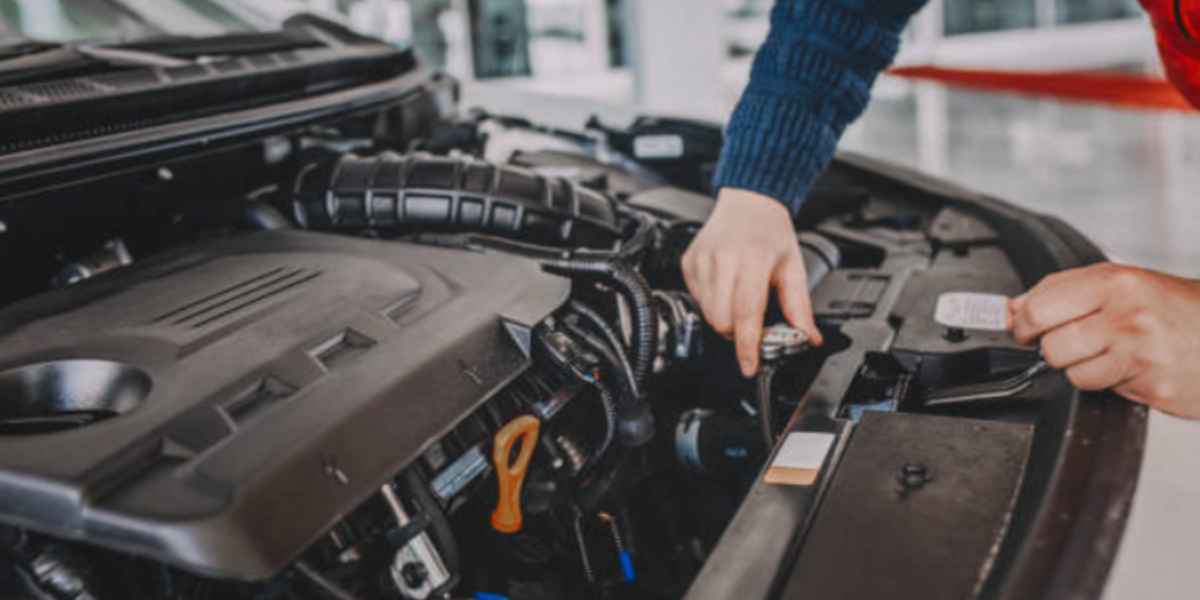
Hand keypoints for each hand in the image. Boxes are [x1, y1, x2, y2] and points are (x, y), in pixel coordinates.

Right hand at [682, 187, 822, 376]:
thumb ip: (799, 307)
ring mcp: (701, 261)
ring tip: (740, 300)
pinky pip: (697, 300)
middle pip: (723, 321)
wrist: (748, 202)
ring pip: (708, 315)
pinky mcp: (688, 263)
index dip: (747, 346)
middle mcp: (723, 260)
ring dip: (725, 319)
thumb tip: (808, 338)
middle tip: (753, 323)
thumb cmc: (770, 232)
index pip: (746, 313)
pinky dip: (713, 303)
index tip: (750, 366)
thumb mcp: (793, 268)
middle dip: (738, 332)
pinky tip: (725, 286)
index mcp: (752, 260)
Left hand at [1010, 262, 1199, 418]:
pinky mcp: (1151, 386)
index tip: (1025, 328)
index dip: (1025, 322)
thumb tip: (1011, 309)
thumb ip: (1066, 292)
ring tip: (1112, 354)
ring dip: (1083, 368)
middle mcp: (1127, 314)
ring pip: (1072, 371)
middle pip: (1050, 343)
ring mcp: (1140, 352)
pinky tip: (1132, 370)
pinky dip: (1109, 384)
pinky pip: (1101, 390)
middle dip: (1054, 348)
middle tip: (1076, 342)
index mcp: (1117, 282)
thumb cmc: (1183, 311)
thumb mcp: (1127, 285)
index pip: (1040, 305)